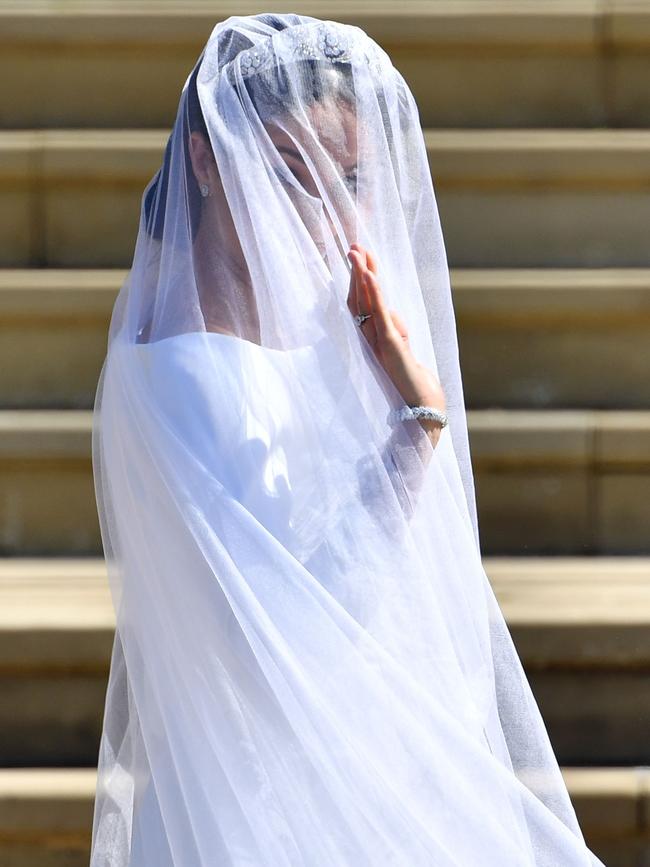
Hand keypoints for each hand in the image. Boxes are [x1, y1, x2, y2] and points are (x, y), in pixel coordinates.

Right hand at [346, 243, 445, 445]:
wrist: (421, 410)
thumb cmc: (412, 385)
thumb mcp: (404, 351)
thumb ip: (396, 333)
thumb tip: (392, 315)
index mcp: (374, 339)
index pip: (364, 304)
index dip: (360, 279)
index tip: (360, 255)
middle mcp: (371, 339)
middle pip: (360, 299)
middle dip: (358, 272)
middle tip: (353, 245)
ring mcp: (377, 343)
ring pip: (366, 304)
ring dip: (361, 276)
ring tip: (357, 252)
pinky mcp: (389, 347)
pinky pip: (380, 316)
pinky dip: (374, 294)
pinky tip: (371, 275)